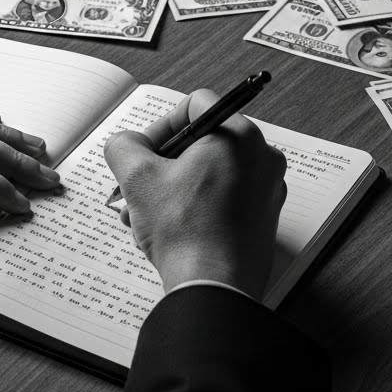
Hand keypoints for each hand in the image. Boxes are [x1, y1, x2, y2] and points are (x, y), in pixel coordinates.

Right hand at [103, 90, 286, 298]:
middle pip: (203, 142)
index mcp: (239, 136)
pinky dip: (195, 206)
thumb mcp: (137, 178)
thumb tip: (127, 143)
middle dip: (163, 164)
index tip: (144, 150)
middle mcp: (262, 158)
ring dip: (172, 188)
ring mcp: (267, 190)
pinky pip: (224, 198)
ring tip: (144, 215)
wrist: (214, 287)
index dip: (162, 124)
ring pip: (210, 173)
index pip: (196, 104)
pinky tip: (167, 230)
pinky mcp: (263, 218)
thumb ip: (124, 146)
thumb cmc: (184, 231)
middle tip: (139, 186)